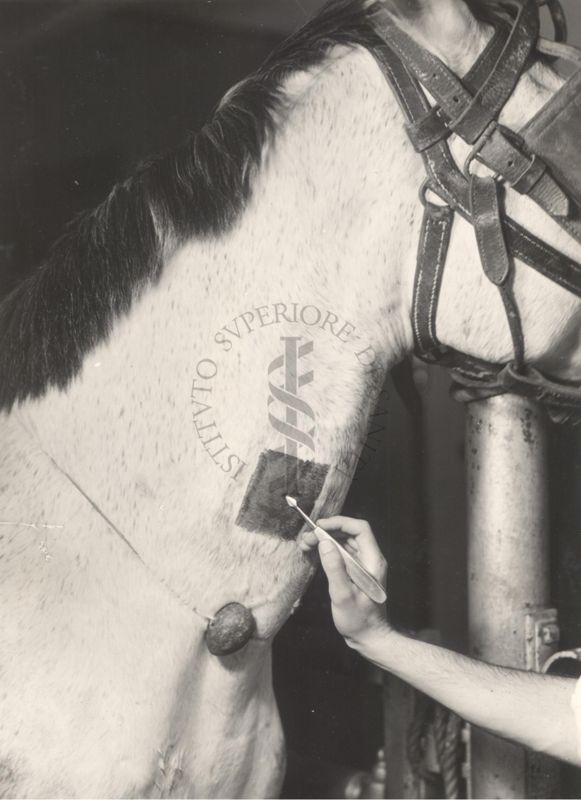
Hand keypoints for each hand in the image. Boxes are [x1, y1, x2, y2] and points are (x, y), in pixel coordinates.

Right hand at [299, 516, 388, 647]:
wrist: (369, 638)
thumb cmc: (359, 620)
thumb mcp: (343, 595)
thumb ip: (334, 568)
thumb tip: (324, 542)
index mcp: (372, 561)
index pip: (360, 529)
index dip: (339, 523)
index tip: (319, 527)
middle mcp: (370, 559)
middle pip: (350, 533)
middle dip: (328, 531)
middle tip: (306, 538)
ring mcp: (363, 565)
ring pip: (345, 542)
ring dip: (326, 540)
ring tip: (306, 544)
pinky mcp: (356, 572)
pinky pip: (342, 553)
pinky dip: (328, 550)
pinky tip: (315, 553)